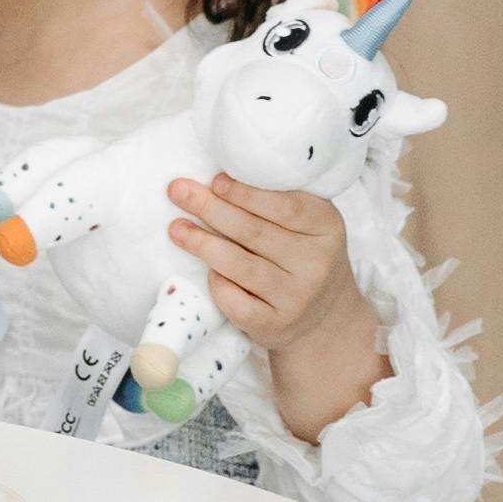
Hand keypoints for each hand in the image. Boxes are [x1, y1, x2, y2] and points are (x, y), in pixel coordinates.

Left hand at [166, 170, 390, 439]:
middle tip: (178, 191)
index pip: (286, 206)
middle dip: (211, 209)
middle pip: (255, 232)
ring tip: (176, 228)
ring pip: (241, 266)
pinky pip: (236, 303)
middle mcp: (316, 263)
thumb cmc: (302, 255)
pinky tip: (205, 271)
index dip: (246, 192)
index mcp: (326, 227)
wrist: (325, 317)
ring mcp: (297, 297)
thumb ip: (275, 199)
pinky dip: (217, 284)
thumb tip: (215, 176)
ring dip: (203, 244)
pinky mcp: (275, 325)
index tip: (215, 180)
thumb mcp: (307, 223)